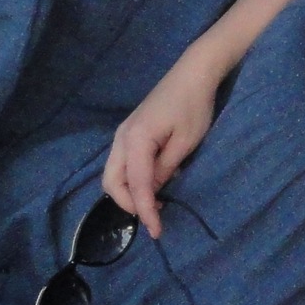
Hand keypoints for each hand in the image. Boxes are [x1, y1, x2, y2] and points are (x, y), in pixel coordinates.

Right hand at [102, 50, 225, 235]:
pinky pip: (123, 163)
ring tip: (158, 201)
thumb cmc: (194, 105)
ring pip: (114, 174)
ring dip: (130, 192)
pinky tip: (157, 180)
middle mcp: (122, 138)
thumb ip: (165, 169)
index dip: (145, 211)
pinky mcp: (130, 131)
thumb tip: (153, 192)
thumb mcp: (185, 142)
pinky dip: (133, 179)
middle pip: (111, 183)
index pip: (136, 185)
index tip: (157, 232)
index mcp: (135, 140)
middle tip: (154, 216)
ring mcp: (123, 134)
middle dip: (129, 204)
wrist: (193, 72)